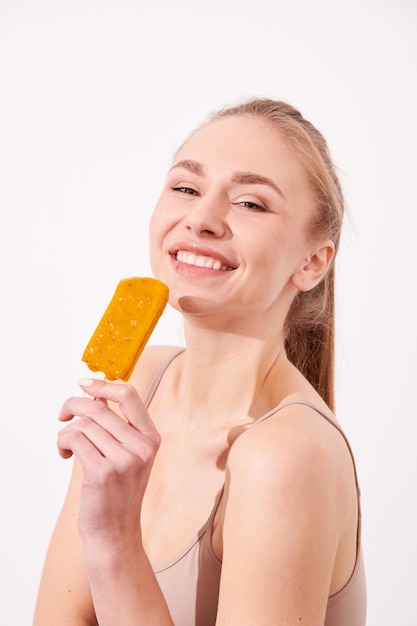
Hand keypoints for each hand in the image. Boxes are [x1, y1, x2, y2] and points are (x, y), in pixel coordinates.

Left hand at [57, 378, 160, 544]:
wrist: (115, 533)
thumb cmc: (117, 493)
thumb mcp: (128, 456)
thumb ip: (116, 426)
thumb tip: (95, 396)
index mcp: (151, 438)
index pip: (129, 396)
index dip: (103, 385)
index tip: (84, 383)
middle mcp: (141, 447)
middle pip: (99, 407)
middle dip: (74, 406)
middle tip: (63, 415)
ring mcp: (124, 460)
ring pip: (84, 423)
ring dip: (67, 431)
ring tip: (67, 446)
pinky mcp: (103, 472)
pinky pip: (75, 438)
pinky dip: (63, 442)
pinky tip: (65, 453)